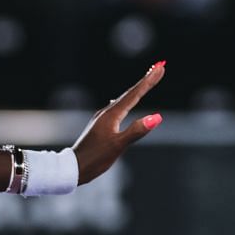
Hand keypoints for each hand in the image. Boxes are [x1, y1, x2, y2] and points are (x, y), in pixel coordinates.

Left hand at [71, 61, 164, 183]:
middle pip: (130, 93)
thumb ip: (137, 131)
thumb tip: (157, 117)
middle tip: (159, 67)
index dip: (149, 80)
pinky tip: (124, 103)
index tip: (160, 67)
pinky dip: (127, 101)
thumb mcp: (118, 145)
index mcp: (111, 115)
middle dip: (145, 80)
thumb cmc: (95, 158)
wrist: (73, 167)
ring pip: (123, 100)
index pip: (135, 94)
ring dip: (137, 90)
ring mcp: (102, 118)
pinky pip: (117, 108)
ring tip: (146, 81)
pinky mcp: (100, 125)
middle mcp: (106, 113)